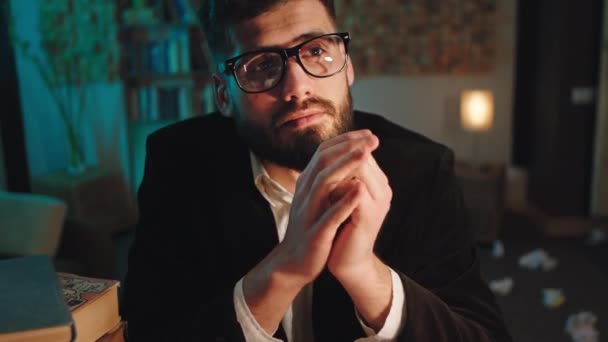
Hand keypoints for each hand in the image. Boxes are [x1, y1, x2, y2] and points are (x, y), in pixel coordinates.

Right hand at [274, 129, 379, 285]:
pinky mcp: (315, 233)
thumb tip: (341, 159)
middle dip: (349, 147)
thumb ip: (324, 180)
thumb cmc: (309, 229)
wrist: (293, 263)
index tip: (367, 134)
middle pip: (324, 160)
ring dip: (346, 165)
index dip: (346, 141)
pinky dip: (344, 201)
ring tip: (365, 153)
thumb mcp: (314, 200)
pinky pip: (329, 214)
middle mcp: (306, 193)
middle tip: (372, 138)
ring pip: (325, 181)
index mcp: (307, 184)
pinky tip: (360, 190)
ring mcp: (309, 212)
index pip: (323, 152)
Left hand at [327, 152, 392, 278]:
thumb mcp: (342, 199)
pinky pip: (356, 193)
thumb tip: (330, 152)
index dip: (342, 146)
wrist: (349, 262)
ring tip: (321, 170)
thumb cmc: (343, 229)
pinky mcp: (368, 216)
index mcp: (377, 183)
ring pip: (360, 170)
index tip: (323, 149)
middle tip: (320, 154)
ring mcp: (378, 203)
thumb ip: (342, 178)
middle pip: (362, 156)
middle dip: (341, 152)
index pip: (362, 151)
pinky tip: (325, 189)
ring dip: (339, 167)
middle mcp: (383, 190)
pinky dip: (338, 187)